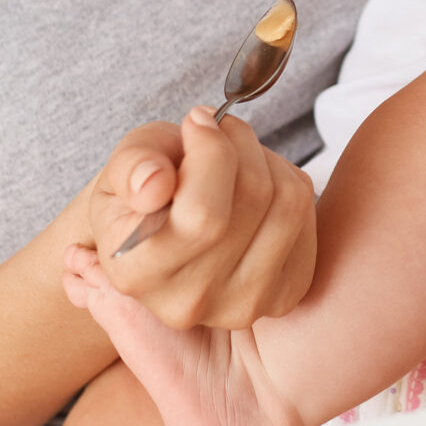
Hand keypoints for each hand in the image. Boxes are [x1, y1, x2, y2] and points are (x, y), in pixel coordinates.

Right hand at [75, 107, 316, 331]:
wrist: (163, 229)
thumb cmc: (140, 192)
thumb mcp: (120, 167)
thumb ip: (131, 168)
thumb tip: (154, 185)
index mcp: (137, 275)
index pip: (203, 215)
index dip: (211, 152)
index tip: (198, 121)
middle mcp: (191, 302)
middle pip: (253, 199)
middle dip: (240, 142)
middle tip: (219, 125)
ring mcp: (243, 304)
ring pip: (287, 202)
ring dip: (265, 157)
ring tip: (236, 154)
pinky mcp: (285, 293)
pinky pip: (306, 213)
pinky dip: (286, 179)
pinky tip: (256, 182)